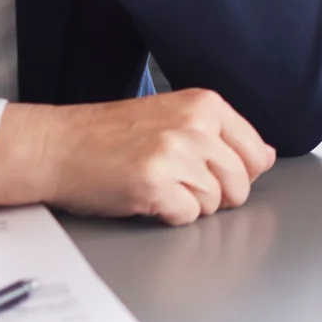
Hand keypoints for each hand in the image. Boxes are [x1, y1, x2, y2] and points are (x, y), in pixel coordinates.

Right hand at [0, 91, 277, 224]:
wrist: (56, 146)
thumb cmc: (109, 135)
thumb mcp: (173, 117)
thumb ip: (220, 135)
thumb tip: (265, 158)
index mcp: (204, 105)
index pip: (257, 151)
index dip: (241, 173)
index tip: (216, 174)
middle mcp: (195, 126)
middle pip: (240, 181)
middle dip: (217, 195)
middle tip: (181, 185)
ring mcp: (175, 154)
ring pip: (214, 202)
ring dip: (189, 204)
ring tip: (158, 187)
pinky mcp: (154, 184)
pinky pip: (188, 216)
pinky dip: (170, 216)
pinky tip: (147, 198)